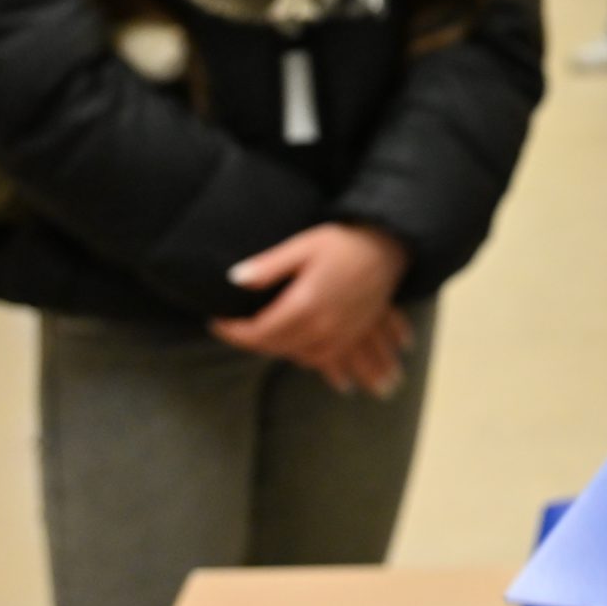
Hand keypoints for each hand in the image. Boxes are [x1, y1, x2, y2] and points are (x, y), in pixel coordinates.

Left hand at [212, 224, 412, 391]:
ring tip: (263, 345)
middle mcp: (321, 328)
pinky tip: (312, 363)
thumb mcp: (303, 245)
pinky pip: (327, 359)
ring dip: (280, 353)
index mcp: (304, 305)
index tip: (216, 322)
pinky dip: (314, 363)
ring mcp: (340, 335)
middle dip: (252, 341)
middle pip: (277, 346)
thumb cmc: (343, 242)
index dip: (233, 331)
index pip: (259, 331)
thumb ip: (268, 266)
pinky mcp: (354, 336)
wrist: (389, 247)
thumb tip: (233, 279)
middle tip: (234, 331)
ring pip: (301, 356)